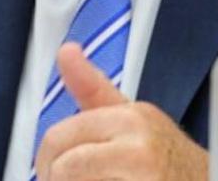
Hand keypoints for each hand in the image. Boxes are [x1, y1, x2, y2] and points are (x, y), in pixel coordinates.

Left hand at [34, 43, 207, 179]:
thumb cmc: (170, 163)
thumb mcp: (134, 120)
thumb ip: (93, 90)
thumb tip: (66, 50)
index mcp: (131, 118)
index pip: (57, 139)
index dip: (47, 163)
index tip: (53, 174)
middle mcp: (140, 144)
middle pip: (63, 167)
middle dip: (57, 180)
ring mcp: (145, 175)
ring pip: (74, 180)